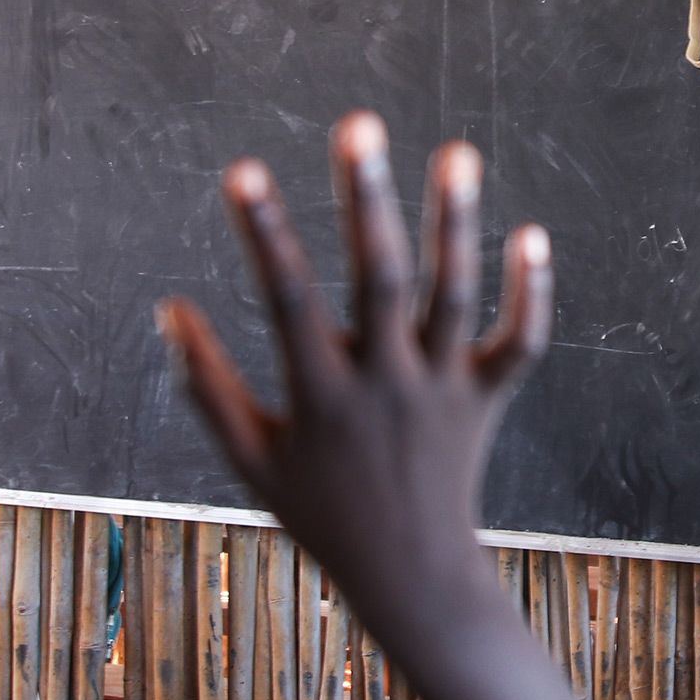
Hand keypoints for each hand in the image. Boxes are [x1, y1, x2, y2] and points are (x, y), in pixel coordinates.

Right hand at [158, 113, 552, 640]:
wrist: (411, 576)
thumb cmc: (321, 514)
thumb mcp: (250, 460)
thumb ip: (206, 386)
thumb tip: (169, 309)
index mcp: (321, 397)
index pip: (286, 300)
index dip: (263, 234)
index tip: (240, 171)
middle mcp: (385, 385)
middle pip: (379, 280)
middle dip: (367, 200)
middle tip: (359, 124)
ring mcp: (443, 390)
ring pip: (454, 297)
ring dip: (455, 222)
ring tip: (456, 151)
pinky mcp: (487, 399)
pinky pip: (519, 343)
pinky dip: (531, 293)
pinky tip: (531, 233)